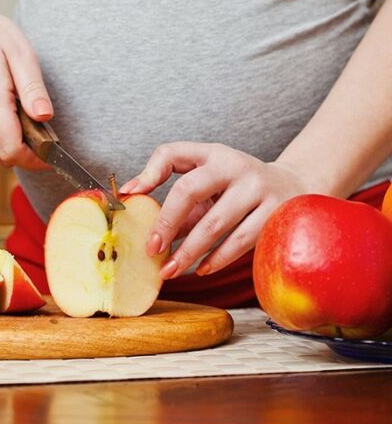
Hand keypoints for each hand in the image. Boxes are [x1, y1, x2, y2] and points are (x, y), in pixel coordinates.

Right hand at [0, 3, 52, 168]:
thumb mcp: (20, 53)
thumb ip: (33, 89)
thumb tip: (45, 117)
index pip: (13, 151)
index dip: (36, 159)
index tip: (51, 153)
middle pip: (4, 156)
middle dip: (27, 152)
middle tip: (43, 134)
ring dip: (12, 143)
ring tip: (23, 116)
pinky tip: (5, 112)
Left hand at [119, 142, 312, 278]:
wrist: (292, 186)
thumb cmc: (236, 183)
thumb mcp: (208, 174)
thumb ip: (173, 185)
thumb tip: (132, 197)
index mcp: (213, 154)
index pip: (172, 155)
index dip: (149, 175)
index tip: (131, 198)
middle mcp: (235, 167)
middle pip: (189, 191)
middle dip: (166, 223)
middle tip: (151, 249)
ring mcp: (258, 189)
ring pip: (215, 224)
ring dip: (188, 252)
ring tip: (170, 270)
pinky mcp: (276, 214)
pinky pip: (240, 242)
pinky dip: (217, 259)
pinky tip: (201, 269)